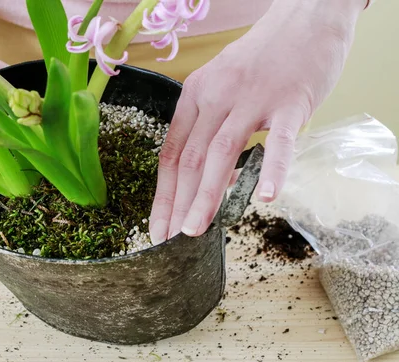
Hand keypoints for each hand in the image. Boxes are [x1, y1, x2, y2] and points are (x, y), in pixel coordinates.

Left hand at [149, 0, 364, 243]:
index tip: (157, 225)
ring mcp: (252, 99)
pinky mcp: (289, 102)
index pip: (172, 153)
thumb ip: (212, 129)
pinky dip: (271, 169)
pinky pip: (279, 140)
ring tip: (195, 229)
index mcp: (195, 96)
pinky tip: (264, 197)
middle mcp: (216, 97)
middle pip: (191, 158)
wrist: (304, 19)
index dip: (163, 194)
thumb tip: (209, 179)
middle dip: (177, 203)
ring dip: (206, 195)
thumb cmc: (261, 61)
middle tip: (169, 237)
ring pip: (222, 153)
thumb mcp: (222, 88)